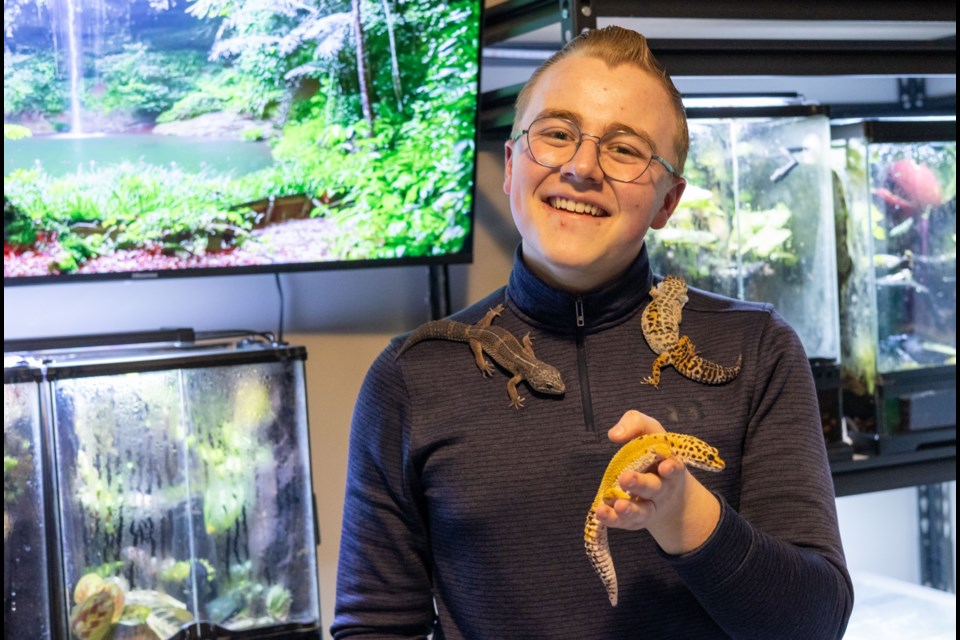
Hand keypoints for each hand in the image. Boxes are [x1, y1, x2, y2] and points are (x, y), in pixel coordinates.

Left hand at [595, 410, 720, 554]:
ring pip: (642, 511)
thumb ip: (635, 424)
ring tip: (618, 505)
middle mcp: (662, 488)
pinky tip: (602, 512)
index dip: (671, 467)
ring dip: (630, 509)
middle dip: (641, 483)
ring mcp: (649, 506)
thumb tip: (614, 434)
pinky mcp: (635, 519)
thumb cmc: (654, 454)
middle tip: (626, 478)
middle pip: (654, 488)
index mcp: (670, 465)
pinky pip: (625, 522)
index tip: (665, 466)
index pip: (674, 467)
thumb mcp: (649, 431)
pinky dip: (613, 519)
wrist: (666, 490)